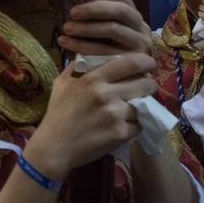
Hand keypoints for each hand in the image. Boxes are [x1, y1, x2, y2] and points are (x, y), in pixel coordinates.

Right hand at [26, 52, 157, 178]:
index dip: (145, 61)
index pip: (130, 62)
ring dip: (141, 108)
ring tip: (133, 109)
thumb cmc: (57, 114)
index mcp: (93, 79)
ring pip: (144, 106)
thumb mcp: (61, 84)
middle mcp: (106, 94)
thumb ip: (76, 67)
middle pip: (145, 83)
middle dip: (149, 85)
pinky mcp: (120, 134)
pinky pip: (139, 126)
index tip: (149, 64)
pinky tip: (124, 126)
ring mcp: (115, 115)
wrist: (54, 147)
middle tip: (146, 88)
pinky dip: (134, 126)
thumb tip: (88, 55)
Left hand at [58, 0, 150, 55]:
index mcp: (135, 17)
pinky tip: (66, 43)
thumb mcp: (106, 33)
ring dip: (86, 28)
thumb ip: (99, 17)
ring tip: (65, 28)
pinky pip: (106, 51)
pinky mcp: (133, 62)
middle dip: (93, 10)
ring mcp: (140, 45)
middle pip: (120, 11)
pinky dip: (83, 46)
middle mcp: (142, 29)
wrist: (120, 84)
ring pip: (113, 29)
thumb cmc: (107, 53)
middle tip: (72, 12)